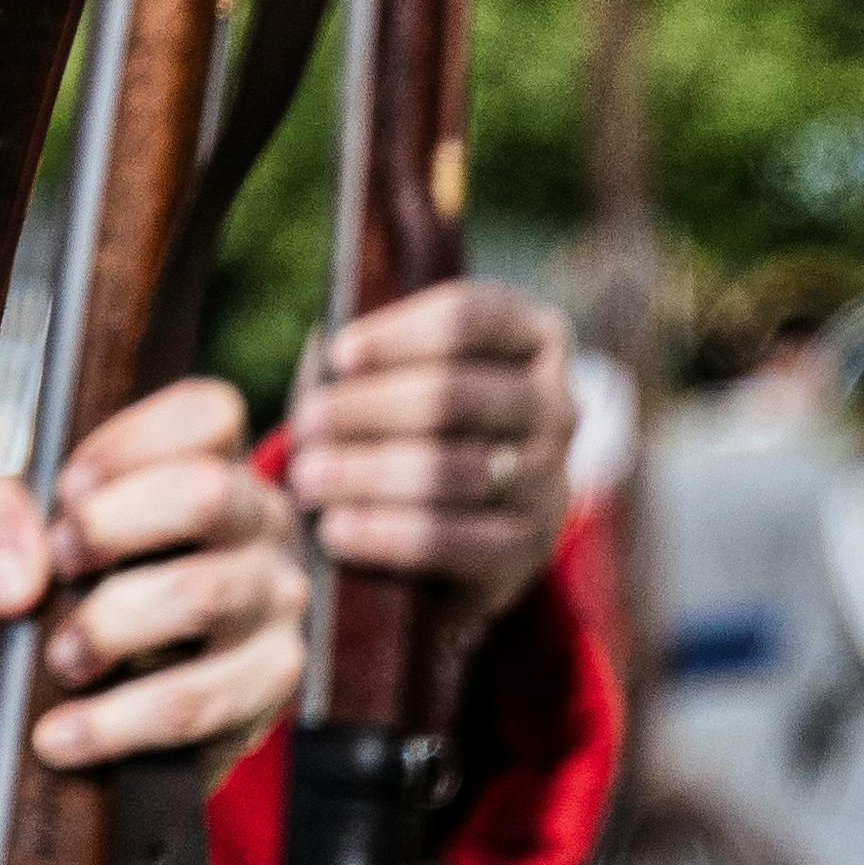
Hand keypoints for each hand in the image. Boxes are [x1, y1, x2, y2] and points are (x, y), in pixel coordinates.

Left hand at [0, 375, 305, 780]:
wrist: (56, 713)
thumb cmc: (40, 597)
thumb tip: (15, 580)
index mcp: (206, 464)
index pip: (207, 413)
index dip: (128, 444)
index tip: (63, 490)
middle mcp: (257, 524)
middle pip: (208, 493)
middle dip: (112, 528)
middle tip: (56, 565)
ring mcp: (272, 604)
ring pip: (208, 595)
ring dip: (112, 627)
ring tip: (57, 660)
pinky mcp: (265, 686)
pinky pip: (203, 701)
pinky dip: (120, 722)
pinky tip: (62, 736)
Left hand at [289, 281, 576, 629]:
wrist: (449, 525)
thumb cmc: (410, 422)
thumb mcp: (400, 372)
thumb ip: (375, 354)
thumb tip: (333, 358)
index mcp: (533, 338)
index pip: (473, 318)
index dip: (401, 335)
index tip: (339, 356)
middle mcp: (556, 405)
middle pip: (456, 395)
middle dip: (370, 408)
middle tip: (308, 423)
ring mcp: (550, 478)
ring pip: (453, 470)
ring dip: (368, 472)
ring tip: (308, 477)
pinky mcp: (528, 547)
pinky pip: (454, 540)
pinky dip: (387, 533)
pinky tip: (337, 527)